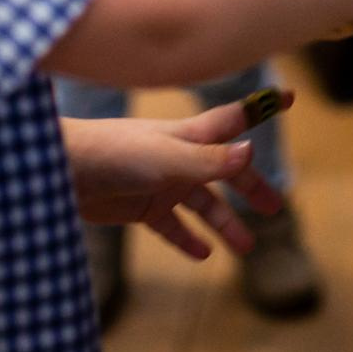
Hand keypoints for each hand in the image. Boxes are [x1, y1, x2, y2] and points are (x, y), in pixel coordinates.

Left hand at [63, 95, 287, 259]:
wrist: (63, 171)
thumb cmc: (115, 153)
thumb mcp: (167, 158)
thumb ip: (208, 160)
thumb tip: (251, 153)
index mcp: (192, 136)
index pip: (235, 118)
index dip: (262, 109)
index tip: (289, 97)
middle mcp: (181, 156)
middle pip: (226, 171)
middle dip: (251, 187)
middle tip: (275, 208)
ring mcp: (162, 182)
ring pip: (202, 204)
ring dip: (224, 223)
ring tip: (245, 248)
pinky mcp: (141, 206)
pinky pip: (171, 226)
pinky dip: (187, 239)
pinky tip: (202, 254)